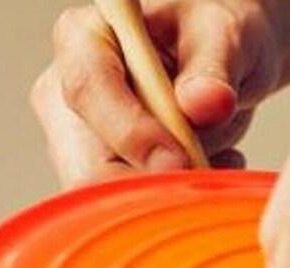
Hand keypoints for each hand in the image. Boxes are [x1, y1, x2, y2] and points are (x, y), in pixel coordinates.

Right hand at [32, 0, 284, 185]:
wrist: (222, 61)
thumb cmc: (214, 34)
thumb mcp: (224, 34)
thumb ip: (215, 66)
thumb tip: (205, 104)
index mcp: (84, 38)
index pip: (88, 90)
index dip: (131, 133)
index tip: (181, 160)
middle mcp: (65, 91)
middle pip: (84, 163)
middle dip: (150, 184)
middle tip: (210, 177)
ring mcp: (78, 140)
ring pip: (108, 199)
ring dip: (169, 195)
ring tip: (219, 156)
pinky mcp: (101, 174)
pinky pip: (129, 210)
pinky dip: (174, 203)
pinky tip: (208, 168)